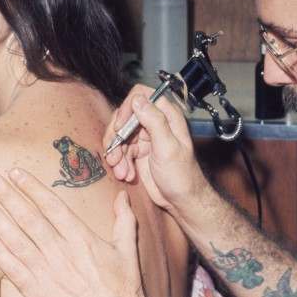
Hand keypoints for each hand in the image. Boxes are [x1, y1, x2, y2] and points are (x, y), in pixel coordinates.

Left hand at [0, 169, 146, 296]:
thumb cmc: (123, 288)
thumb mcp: (127, 249)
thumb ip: (124, 219)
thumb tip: (122, 195)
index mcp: (82, 238)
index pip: (51, 205)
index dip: (32, 187)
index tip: (15, 173)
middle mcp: (61, 251)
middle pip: (28, 218)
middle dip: (7, 196)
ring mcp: (46, 272)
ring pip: (15, 239)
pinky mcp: (36, 293)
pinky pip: (11, 268)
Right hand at [103, 84, 209, 214]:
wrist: (181, 201)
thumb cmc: (182, 176)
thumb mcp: (168, 147)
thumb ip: (154, 121)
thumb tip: (138, 100)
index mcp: (167, 115)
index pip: (141, 96)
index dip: (127, 109)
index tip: (120, 128)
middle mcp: (155, 122)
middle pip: (125, 116)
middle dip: (116, 137)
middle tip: (114, 155)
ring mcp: (146, 137)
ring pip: (120, 135)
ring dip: (116, 154)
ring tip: (120, 171)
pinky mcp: (139, 152)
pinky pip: (121, 150)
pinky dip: (119, 163)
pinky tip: (125, 175)